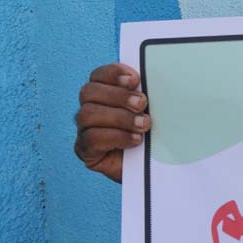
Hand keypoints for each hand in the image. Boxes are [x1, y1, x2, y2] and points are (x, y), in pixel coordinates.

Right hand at [74, 62, 150, 182]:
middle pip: (89, 92)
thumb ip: (148, 95)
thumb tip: (157, 78)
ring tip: (143, 125)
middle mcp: (89, 108)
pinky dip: (116, 137)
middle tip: (142, 104)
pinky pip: (91, 138)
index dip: (113, 73)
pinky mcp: (85, 150)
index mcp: (104, 93)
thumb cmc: (152, 135)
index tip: (135, 79)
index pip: (98, 75)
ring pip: (88, 114)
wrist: (151, 169)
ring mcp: (84, 129)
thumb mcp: (153, 111)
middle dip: (118, 96)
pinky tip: (135, 140)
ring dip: (119, 117)